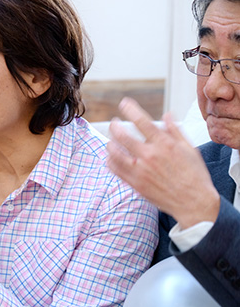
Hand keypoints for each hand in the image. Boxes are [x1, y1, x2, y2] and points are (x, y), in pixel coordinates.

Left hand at [107, 97, 220, 228]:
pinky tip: (111, 156)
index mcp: (164, 144)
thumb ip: (175, 131)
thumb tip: (167, 115)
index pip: (141, 121)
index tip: (124, 103)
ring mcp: (140, 171)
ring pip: (114, 152)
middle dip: (115, 125)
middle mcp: (150, 156)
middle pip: (122, 135)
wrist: (195, 203)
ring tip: (111, 139)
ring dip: (110, 142)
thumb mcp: (190, 149)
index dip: (130, 109)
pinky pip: (115, 169)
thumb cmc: (195, 176)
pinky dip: (110, 160)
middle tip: (114, 122)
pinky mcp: (135, 183)